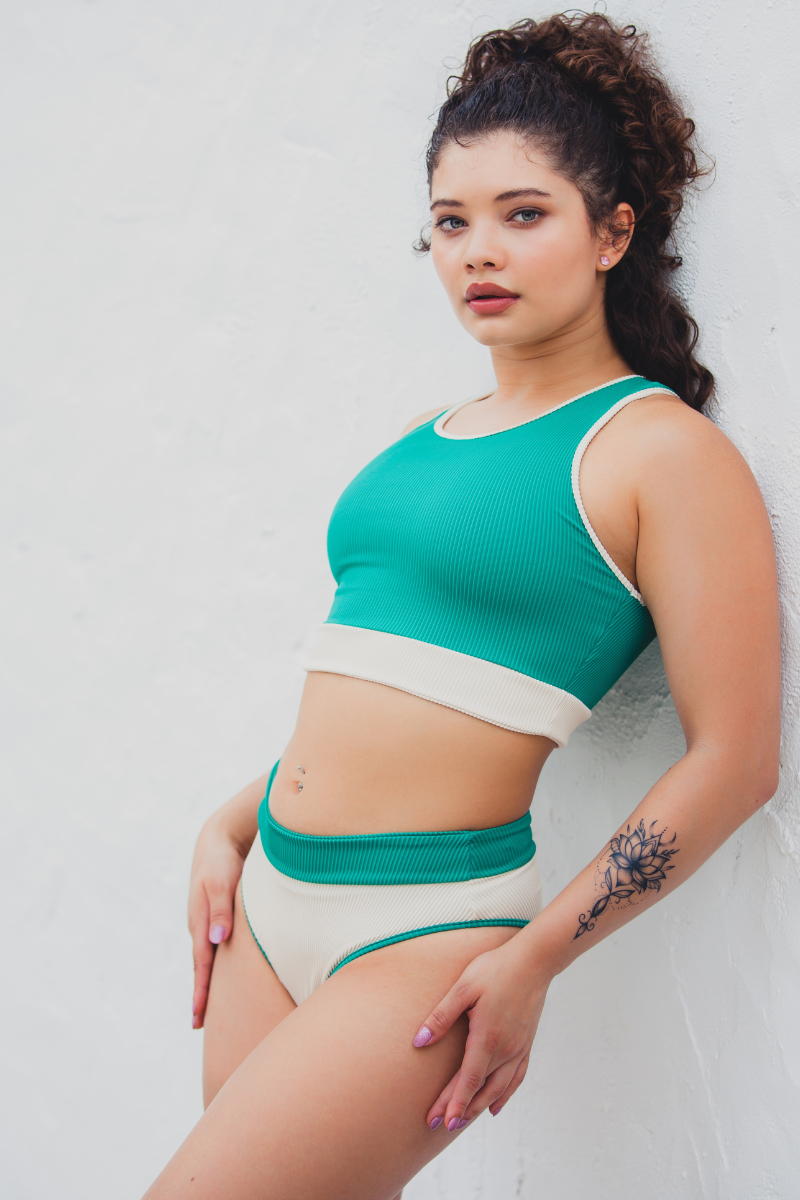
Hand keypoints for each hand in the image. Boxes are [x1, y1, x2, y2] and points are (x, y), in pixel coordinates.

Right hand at [188, 816, 249, 1028]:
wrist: (217, 838)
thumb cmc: (221, 860)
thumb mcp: (222, 882)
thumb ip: (221, 911)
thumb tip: (217, 941)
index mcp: (200, 921)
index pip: (202, 964)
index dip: (202, 990)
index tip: (198, 1016)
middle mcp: (201, 926)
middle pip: (201, 967)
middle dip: (200, 995)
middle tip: (198, 1025)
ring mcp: (208, 922)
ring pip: (208, 958)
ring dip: (207, 981)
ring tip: (207, 1008)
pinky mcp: (217, 916)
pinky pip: (216, 947)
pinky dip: (215, 964)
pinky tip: (221, 973)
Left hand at [412, 935, 551, 1129]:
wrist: (534, 960)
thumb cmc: (496, 969)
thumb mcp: (463, 987)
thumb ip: (442, 1016)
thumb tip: (419, 1041)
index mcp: (488, 1037)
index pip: (468, 1080)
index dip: (453, 1103)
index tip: (440, 1122)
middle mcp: (506, 1049)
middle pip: (480, 1089)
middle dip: (460, 1109)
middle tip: (439, 1126)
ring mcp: (519, 1048)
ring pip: (498, 1088)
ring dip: (480, 1107)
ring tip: (462, 1121)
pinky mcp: (527, 1043)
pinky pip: (516, 1078)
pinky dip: (504, 1095)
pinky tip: (496, 1106)